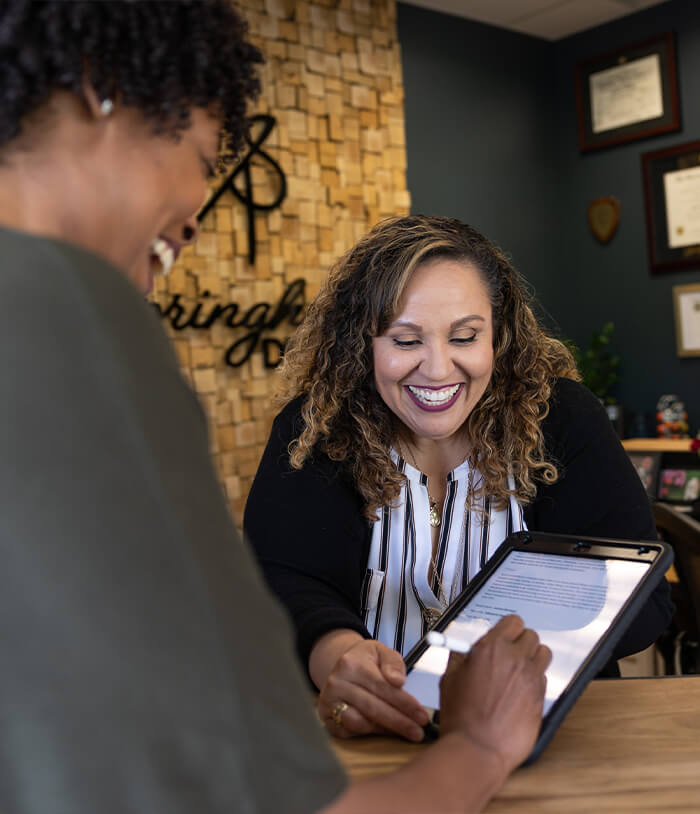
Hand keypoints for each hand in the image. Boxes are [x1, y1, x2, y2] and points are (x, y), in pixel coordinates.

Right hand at [318, 639, 429, 740]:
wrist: (342, 667)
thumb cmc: (366, 660)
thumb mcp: (382, 652)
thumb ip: (393, 663)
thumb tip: (398, 681)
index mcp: (351, 663)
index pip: (382, 687)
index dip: (404, 703)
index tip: (422, 716)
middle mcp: (336, 683)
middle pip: (372, 707)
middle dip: (399, 722)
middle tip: (418, 732)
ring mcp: (329, 701)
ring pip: (360, 722)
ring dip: (385, 730)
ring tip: (404, 731)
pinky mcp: (326, 717)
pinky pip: (350, 731)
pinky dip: (369, 733)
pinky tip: (385, 731)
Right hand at [439, 615, 550, 773]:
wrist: (478, 748)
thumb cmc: (462, 717)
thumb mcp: (450, 678)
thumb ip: (461, 656)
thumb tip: (466, 649)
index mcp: (492, 647)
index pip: (512, 622)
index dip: (507, 629)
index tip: (503, 636)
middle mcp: (516, 658)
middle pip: (531, 635)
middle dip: (520, 642)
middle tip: (509, 654)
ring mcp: (531, 678)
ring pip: (543, 654)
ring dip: (532, 658)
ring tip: (518, 671)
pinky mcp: (541, 697)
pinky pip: (543, 678)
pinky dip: (534, 681)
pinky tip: (519, 693)